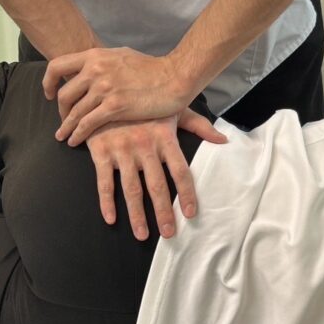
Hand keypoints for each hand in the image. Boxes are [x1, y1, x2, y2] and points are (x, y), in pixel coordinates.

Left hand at [43, 47, 193, 145]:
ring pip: (74, 111)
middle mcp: (95, 70)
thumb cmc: (152, 68)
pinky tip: (76, 141)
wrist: (174, 77)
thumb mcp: (122, 56)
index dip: (48, 81)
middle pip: (64, 93)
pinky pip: (87, 123)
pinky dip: (78, 134)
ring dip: (66, 127)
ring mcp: (104, 88)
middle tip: (63, 120)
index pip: (58, 65)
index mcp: (95, 56)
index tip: (48, 93)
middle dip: (60, 110)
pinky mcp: (114, 106)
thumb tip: (93, 67)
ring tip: (64, 136)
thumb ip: (104, 62)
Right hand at [85, 109, 227, 240]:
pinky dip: (106, 202)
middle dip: (163, 212)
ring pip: (131, 189)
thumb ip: (198, 125)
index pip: (180, 171)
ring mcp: (121, 150)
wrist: (107, 88)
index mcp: (164, 137)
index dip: (186, 194)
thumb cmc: (144, 102)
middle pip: (156, 186)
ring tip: (143, 235)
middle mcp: (144, 146)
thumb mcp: (172, 109)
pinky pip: (104, 182)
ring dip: (136, 215)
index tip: (190, 214)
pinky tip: (110, 219)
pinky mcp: (100, 152)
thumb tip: (223, 140)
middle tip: (169, 234)